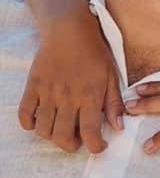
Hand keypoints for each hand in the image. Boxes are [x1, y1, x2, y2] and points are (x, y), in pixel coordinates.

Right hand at [18, 5, 123, 152]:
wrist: (70, 31)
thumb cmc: (95, 54)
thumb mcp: (112, 77)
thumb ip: (114, 103)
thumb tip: (118, 127)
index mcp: (90, 96)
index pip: (91, 133)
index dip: (95, 147)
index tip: (99, 146)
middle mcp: (68, 98)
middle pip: (63, 137)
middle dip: (72, 146)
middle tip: (79, 140)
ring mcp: (47, 93)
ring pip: (43, 130)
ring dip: (52, 137)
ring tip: (62, 130)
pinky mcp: (32, 87)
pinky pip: (24, 114)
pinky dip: (29, 124)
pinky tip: (40, 121)